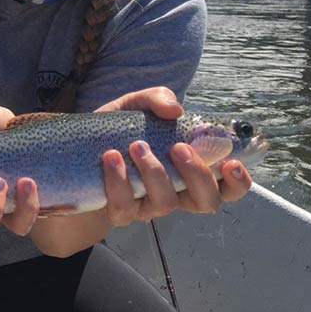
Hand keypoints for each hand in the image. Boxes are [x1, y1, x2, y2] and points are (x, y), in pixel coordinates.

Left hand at [96, 87, 252, 224]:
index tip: (231, 163)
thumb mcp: (133, 106)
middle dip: (198, 174)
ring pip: (166, 203)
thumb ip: (156, 99)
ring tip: (136, 145)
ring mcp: (147, 205)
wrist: (72, 153)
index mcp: (187, 171)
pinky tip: (111, 158)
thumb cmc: (115, 131)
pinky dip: (119, 181)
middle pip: (206, 201)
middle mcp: (174, 192)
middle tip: (178, 147)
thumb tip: (175, 109)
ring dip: (155, 173)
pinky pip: (125, 206)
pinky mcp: (118, 212)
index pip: (226, 187)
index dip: (238, 182)